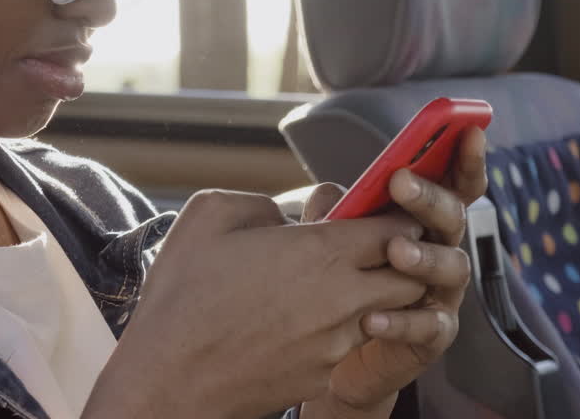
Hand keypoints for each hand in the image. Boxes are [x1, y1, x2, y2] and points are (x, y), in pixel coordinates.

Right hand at [84, 189, 426, 418]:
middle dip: (400, 261)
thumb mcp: (209, 215)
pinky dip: (338, 331)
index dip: (394, 218)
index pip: (396, 230)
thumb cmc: (183, 295)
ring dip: (371, 297)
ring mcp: (336, 343)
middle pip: (410, 278)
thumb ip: (260, 202)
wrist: (169, 377)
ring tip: (330, 286)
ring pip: (385, 314)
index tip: (378, 213)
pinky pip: (348, 346)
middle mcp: (342, 299)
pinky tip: (299, 323)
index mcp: (320, 252)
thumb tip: (281, 216)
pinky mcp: (323, 375)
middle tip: (370, 249)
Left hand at [301, 127, 488, 417]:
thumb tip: (331, 195)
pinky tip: (373, 319)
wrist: (334, 356)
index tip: (467, 130)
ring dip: (424, 256)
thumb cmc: (339, 284)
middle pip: (453, 219)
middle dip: (429, 198)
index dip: (464, 158)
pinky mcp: (431, 339)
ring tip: (396, 250)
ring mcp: (442, 295)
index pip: (452, 184)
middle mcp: (442, 252)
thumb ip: (335, 216)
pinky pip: (428, 328)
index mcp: (423, 222)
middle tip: (400, 182)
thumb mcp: (330, 242)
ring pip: (451, 268)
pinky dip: (402, 322)